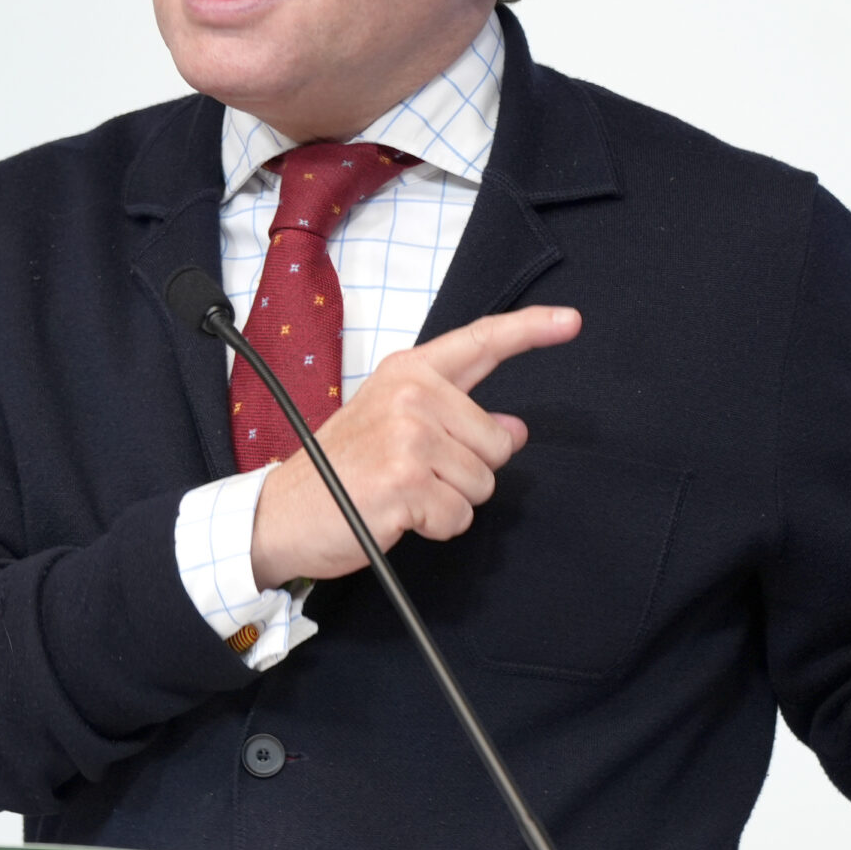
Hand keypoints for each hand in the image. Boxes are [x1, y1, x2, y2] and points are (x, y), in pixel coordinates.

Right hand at [250, 306, 580, 587]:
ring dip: (449, 502)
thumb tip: (513, 429)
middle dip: (467, 470)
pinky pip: (459, 516)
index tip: (570, 322)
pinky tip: (396, 516)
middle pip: (496, 443)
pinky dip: (434, 527)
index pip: (480, 343)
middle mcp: (411, 396)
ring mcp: (408, 438)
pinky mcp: (406, 483)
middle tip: (411, 474)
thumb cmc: (336, 472)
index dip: (530, 330)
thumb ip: (456, 419)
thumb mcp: (391, 427)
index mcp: (407, 373)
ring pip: (482, 484)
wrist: (280, 514)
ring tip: (400, 495)